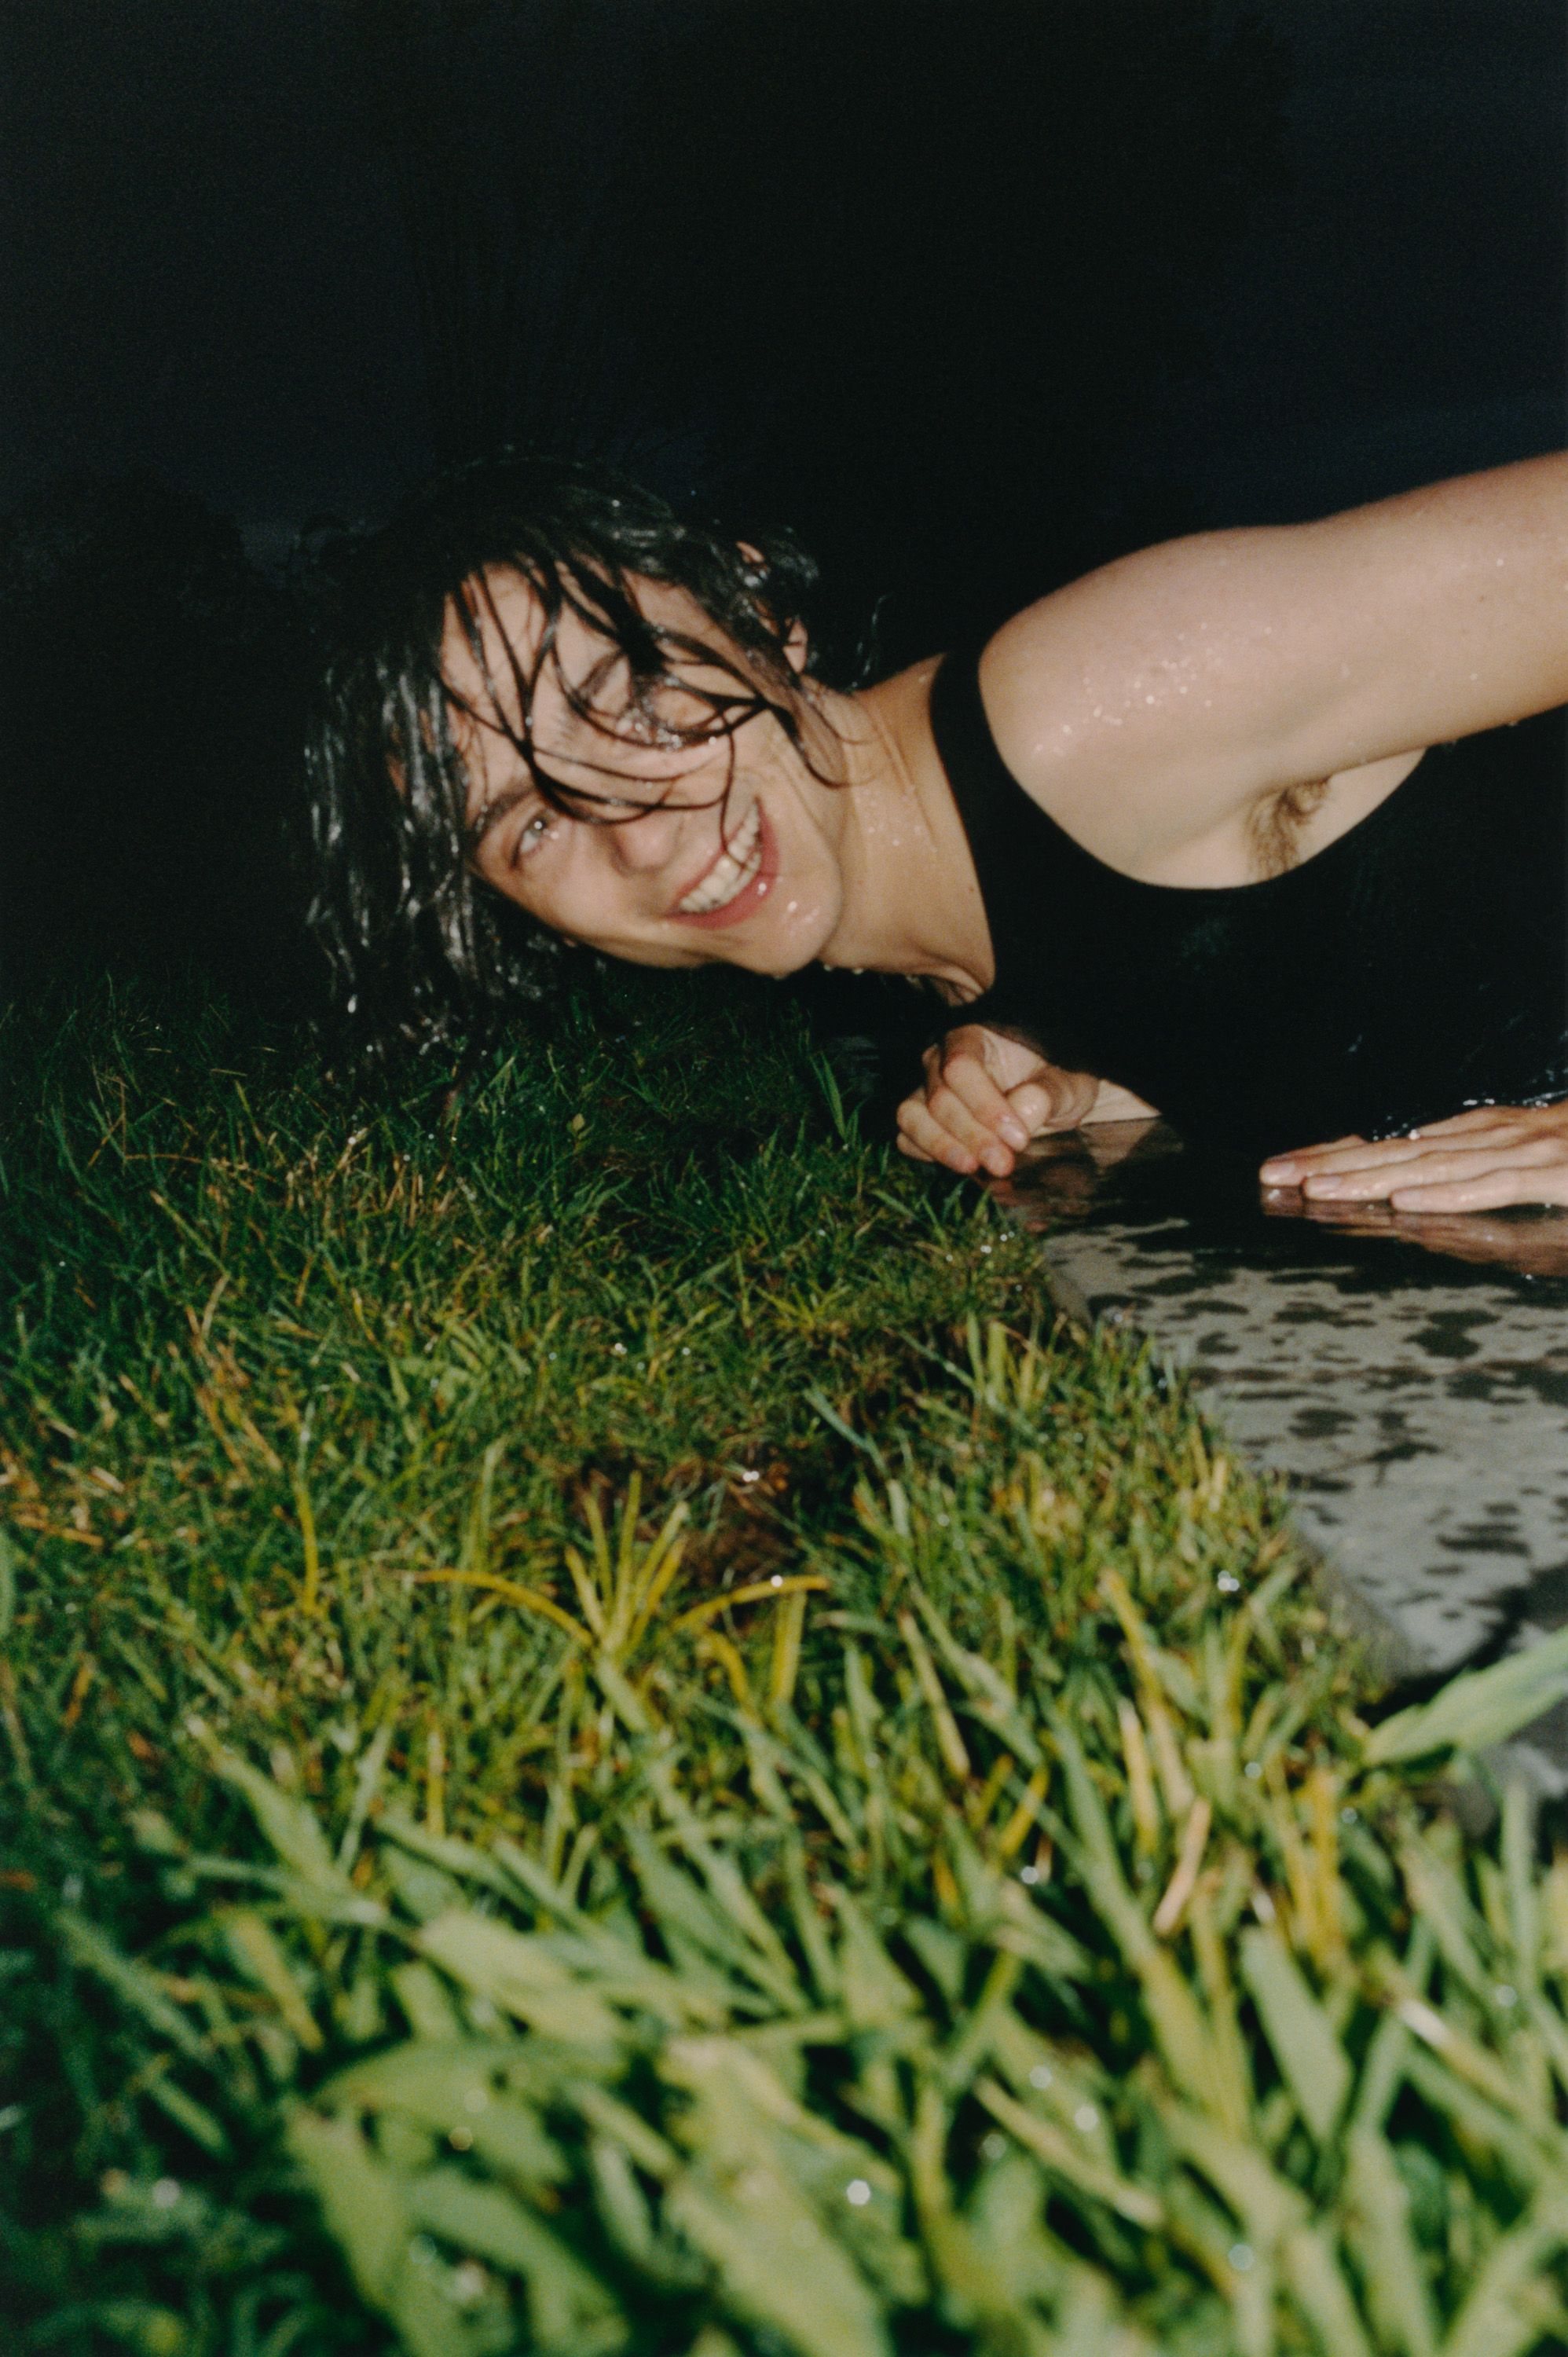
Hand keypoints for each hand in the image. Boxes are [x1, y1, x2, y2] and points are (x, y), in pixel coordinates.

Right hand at [896, 1024, 1101, 1176]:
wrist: (1044, 1096)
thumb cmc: (1055, 1081)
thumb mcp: (1068, 1084)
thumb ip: (1050, 1092)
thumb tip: (1023, 1108)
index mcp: (975, 1038)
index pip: (961, 1067)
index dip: (985, 1107)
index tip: (1018, 1138)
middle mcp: (940, 1059)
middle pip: (939, 1097)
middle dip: (971, 1136)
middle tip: (1003, 1163)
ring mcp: (924, 1089)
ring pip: (911, 1115)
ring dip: (941, 1146)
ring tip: (973, 1168)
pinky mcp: (919, 1120)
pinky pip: (906, 1136)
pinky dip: (925, 1153)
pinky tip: (960, 1164)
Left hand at [1259, 1100, 1567, 1211]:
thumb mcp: (1530, 1156)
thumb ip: (1481, 1168)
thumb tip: (1420, 1183)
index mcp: (1480, 1132)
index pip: (1393, 1142)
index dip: (1336, 1153)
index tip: (1285, 1166)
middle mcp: (1490, 1135)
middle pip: (1396, 1150)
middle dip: (1330, 1163)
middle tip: (1271, 1177)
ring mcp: (1521, 1151)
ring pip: (1431, 1167)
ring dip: (1371, 1179)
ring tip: (1316, 1190)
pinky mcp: (1552, 1173)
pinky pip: (1492, 1186)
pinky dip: (1447, 1194)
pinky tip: (1406, 1201)